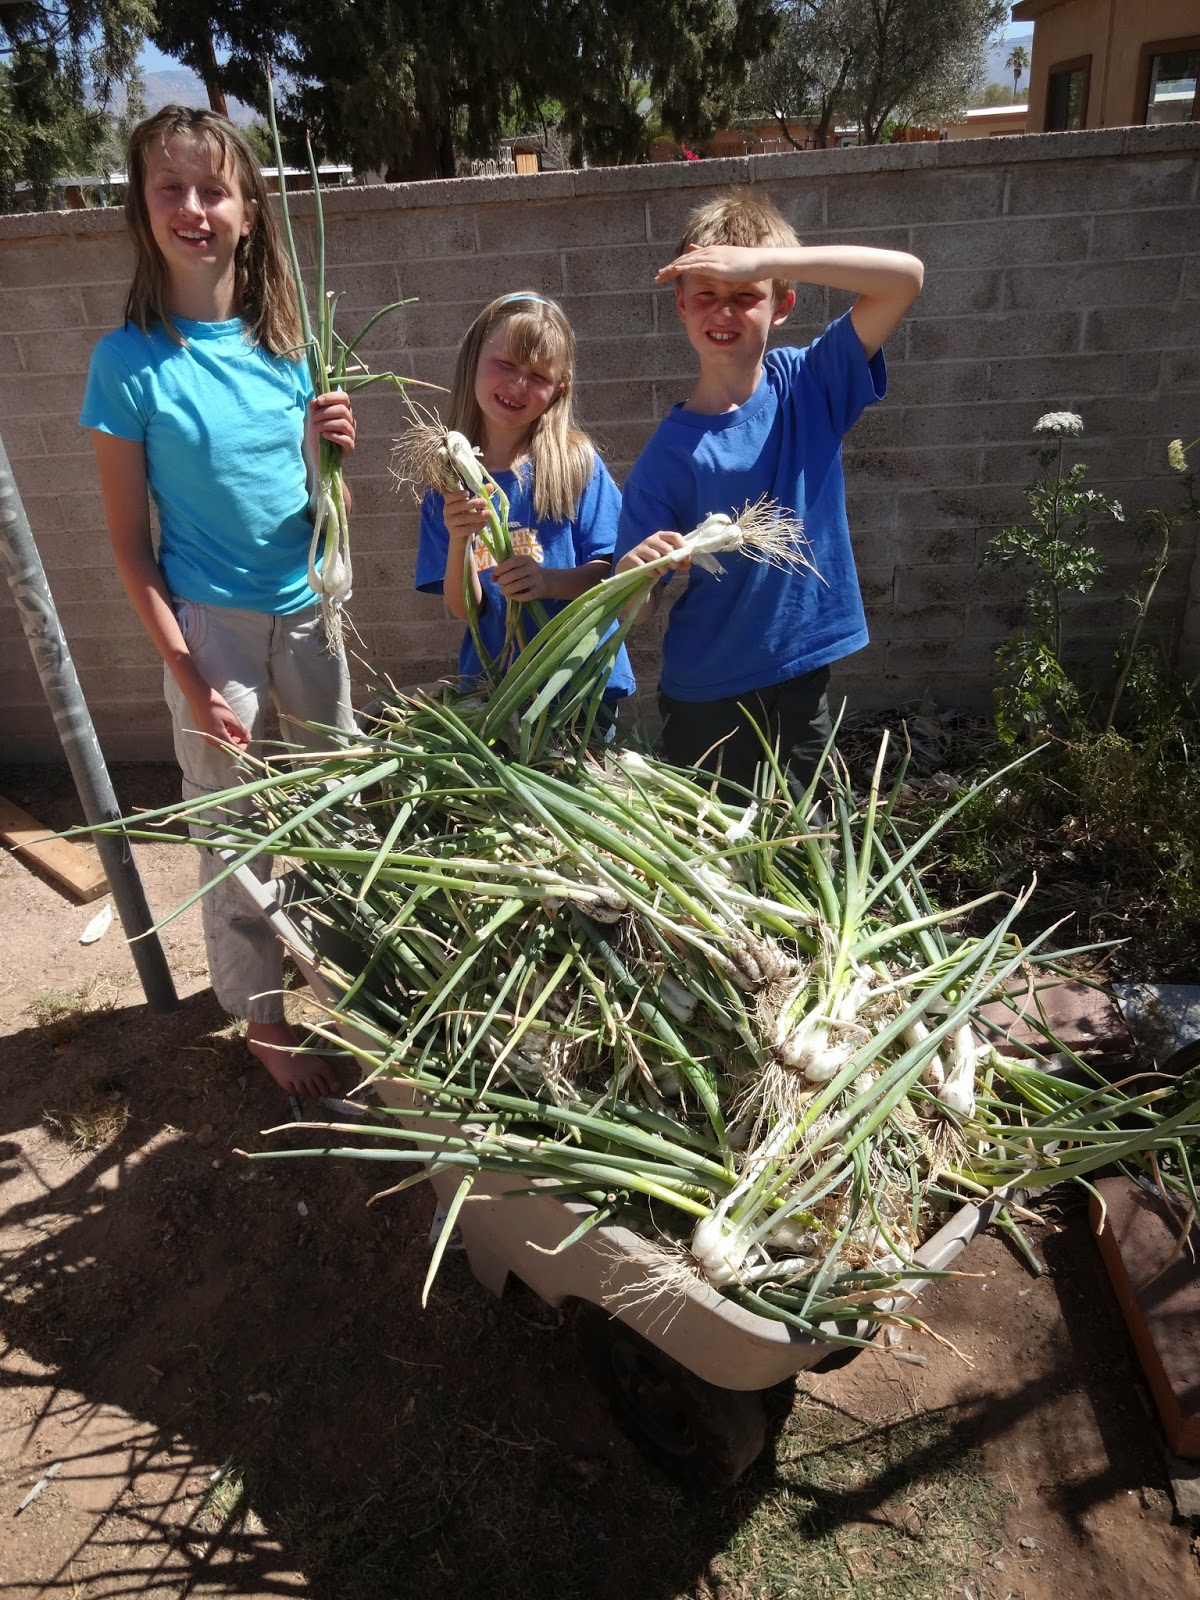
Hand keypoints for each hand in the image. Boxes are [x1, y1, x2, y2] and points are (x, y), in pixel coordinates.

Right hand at [187, 686, 251, 750]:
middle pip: (227, 747)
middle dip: (236, 740)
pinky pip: (215, 737)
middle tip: (241, 729)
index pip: (233, 749)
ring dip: (230, 736)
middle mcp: (211, 740)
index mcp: (218, 737)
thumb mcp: (231, 717)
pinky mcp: (203, 731)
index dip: (243, 745)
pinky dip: (223, 733)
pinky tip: (225, 723)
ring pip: (221, 741)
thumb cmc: (215, 705)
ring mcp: (206, 735)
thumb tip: (248, 738)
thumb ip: (241, 729)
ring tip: (233, 724)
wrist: (197, 695)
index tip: (247, 736)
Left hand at [309, 391, 356, 455]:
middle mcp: (350, 421)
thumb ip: (314, 408)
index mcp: (343, 412)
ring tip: (316, 428)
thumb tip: (316, 401)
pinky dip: (333, 436)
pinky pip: (345, 439)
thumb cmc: (316, 437)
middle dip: (325, 412)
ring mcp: (351, 434)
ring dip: (326, 424)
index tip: (319, 401)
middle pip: (343, 410)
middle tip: (313, 419)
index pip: (344, 397)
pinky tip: (324, 436)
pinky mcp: (350, 447)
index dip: (332, 397)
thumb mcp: (312, 420)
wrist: (317, 458)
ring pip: (343, 423)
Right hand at [442, 488, 490, 542]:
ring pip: (462, 518)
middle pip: (458, 507)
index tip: (468, 493)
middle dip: (472, 504)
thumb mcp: (473, 505)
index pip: (449, 497)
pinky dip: (476, 526)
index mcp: (449, 502)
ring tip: (489, 514)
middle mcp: (447, 512)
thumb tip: (490, 486)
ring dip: (477, 516)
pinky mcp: (454, 533)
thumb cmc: (466, 515)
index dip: (457, 495)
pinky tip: (484, 524)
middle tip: (485, 502)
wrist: (461, 536)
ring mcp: (449, 523)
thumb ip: (480, 495)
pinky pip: (465, 529)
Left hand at [492, 552, 550, 600]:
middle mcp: (533, 568)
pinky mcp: (539, 592)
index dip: (502, 568)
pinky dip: (517, 597)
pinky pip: (525, 596)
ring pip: (519, 586)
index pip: (513, 561)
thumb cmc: (529, 573)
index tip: (496, 574)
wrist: (549, 581)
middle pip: (514, 574)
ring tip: (503, 591)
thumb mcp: (520, 567)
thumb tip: (492, 578)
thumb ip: (506, 570)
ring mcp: (537, 580)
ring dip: (508, 590)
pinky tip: (513, 596)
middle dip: (503, 580)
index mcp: (527, 559)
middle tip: (500, 584)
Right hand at [616, 529, 689, 574]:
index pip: (675, 536)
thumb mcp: (666, 559)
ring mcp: (640, 548)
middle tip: (672, 568)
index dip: (683, 547)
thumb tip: (687, 565)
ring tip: (661, 572)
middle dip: (673, 561)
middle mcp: (650, 539)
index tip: (686, 559)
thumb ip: (678, 561)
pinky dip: (651, 573)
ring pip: (656, 557)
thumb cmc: (653, 561)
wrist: (632, 566)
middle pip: (667, 548)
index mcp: (661, 536)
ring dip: (662, 569)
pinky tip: (652, 574)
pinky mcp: (631, 557)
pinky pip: (645, 566)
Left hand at [654, 242, 775, 286]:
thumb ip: (724, 265)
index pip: (692, 259)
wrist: (761, 262)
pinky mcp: (712, 264)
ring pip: (684, 263)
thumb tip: (724, 271)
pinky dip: (680, 269)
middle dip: (670, 268)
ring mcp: (711, 257)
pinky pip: (692, 266)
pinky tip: (671, 273)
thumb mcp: (734, 266)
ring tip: (658, 278)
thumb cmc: (751, 266)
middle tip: (658, 276)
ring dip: (670, 270)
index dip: (679, 265)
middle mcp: (710, 252)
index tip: (669, 272)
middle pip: (684, 260)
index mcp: (714, 252)